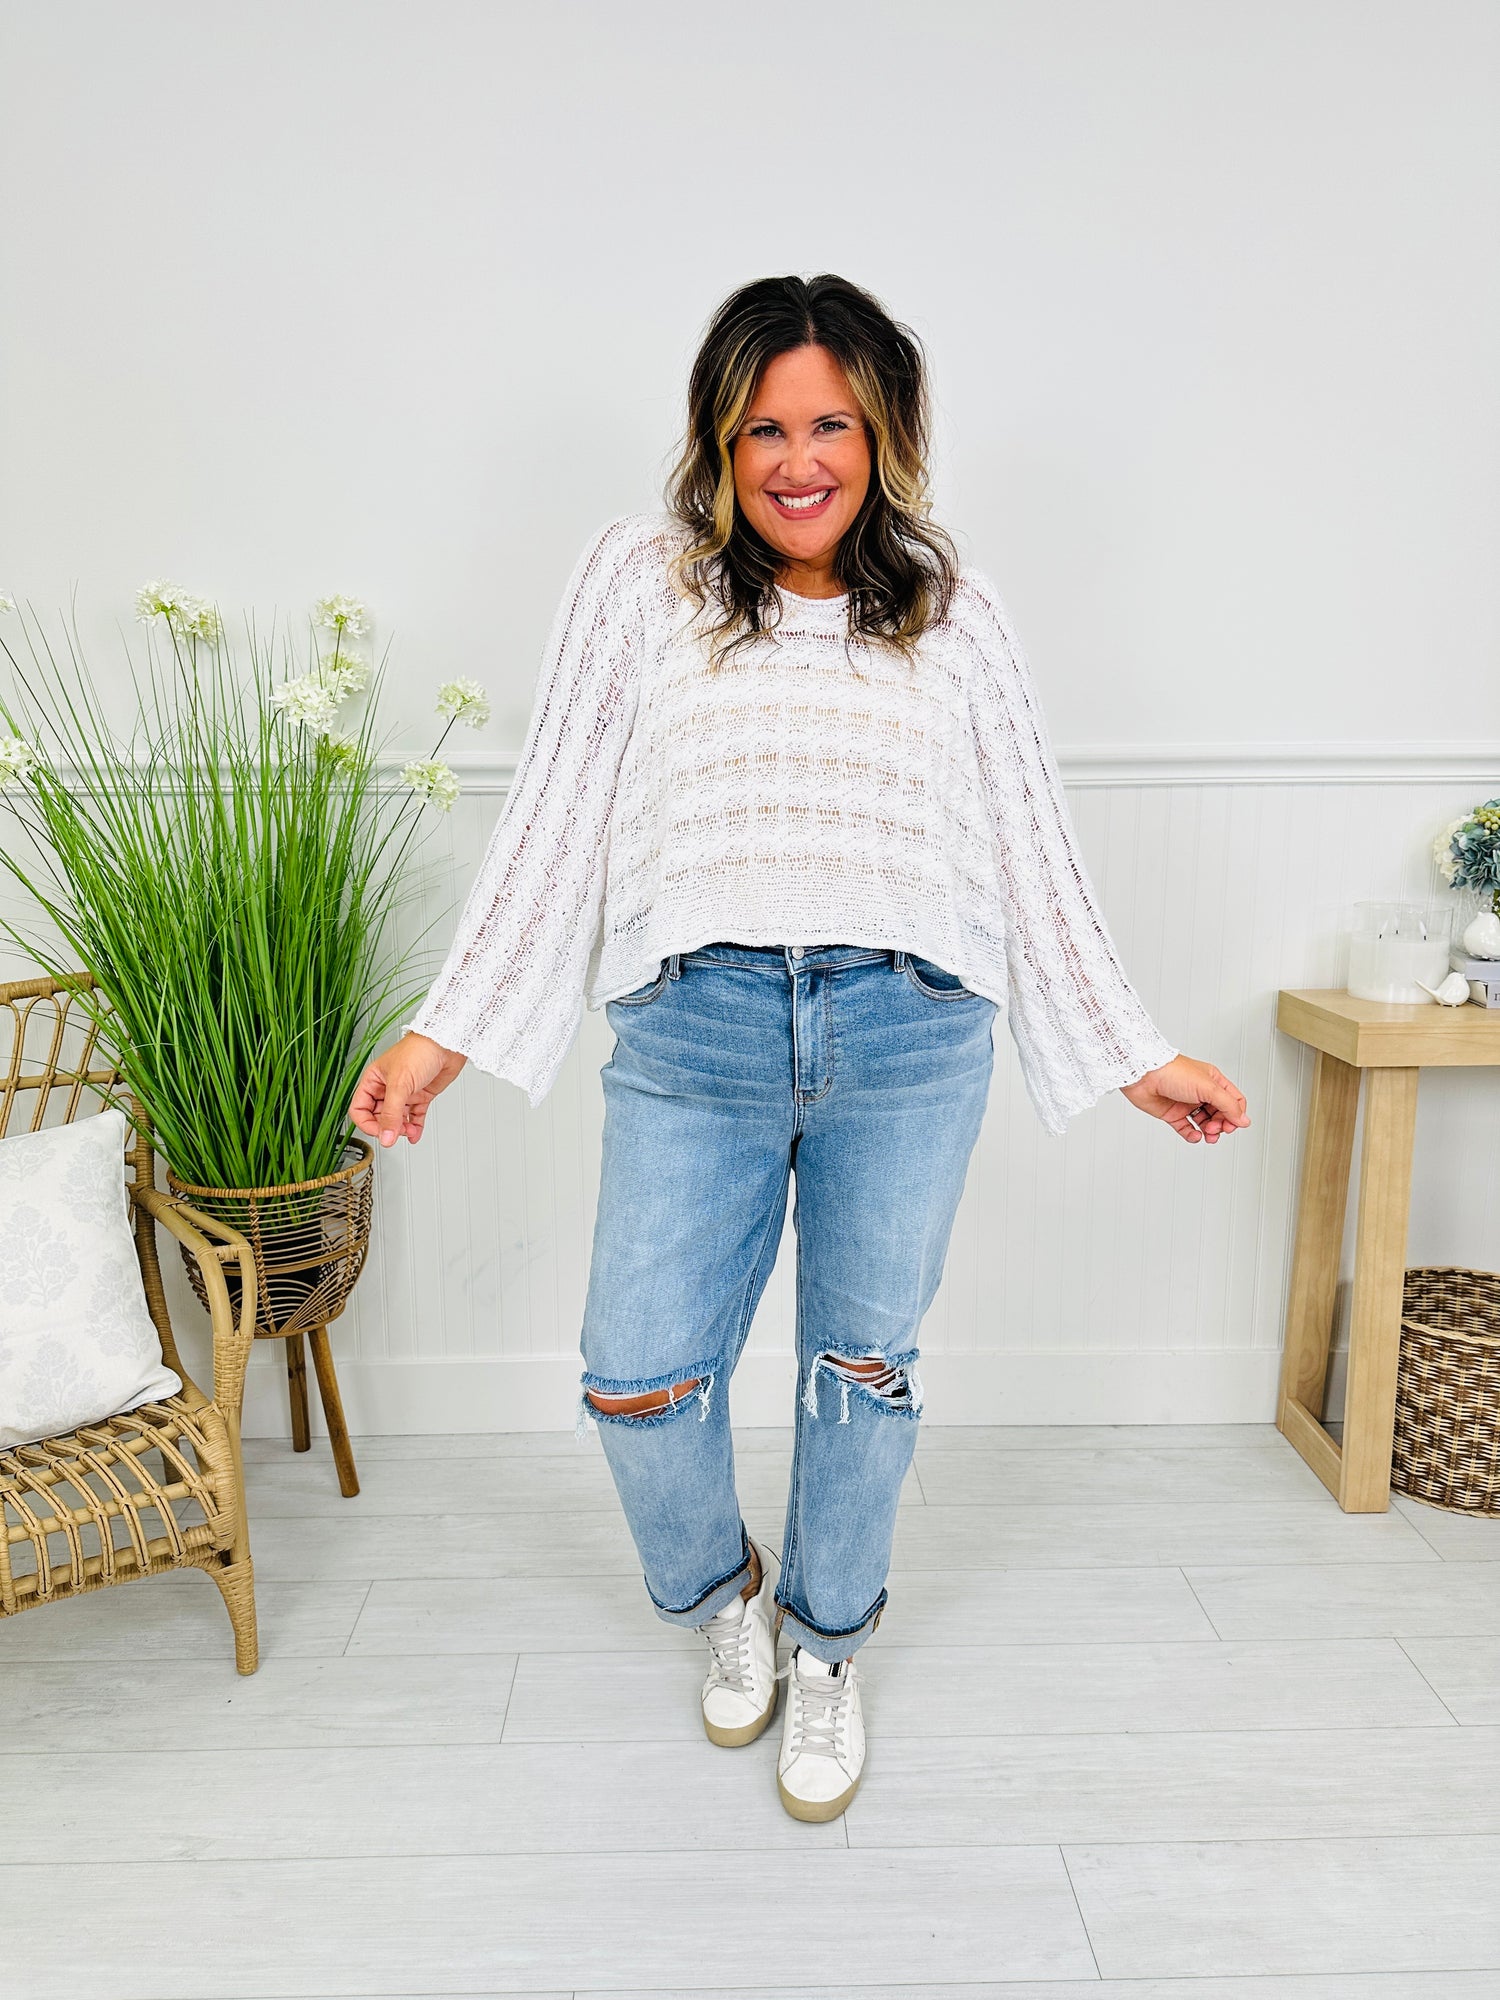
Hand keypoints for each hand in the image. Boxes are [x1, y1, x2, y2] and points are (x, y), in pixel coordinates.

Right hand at [348, 1033, 466, 1147]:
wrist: (446, 1043)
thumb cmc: (419, 1051)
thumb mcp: (400, 1084)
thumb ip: (392, 1114)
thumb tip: (386, 1137)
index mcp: (374, 1080)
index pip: (359, 1109)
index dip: (367, 1123)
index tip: (380, 1132)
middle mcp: (387, 1087)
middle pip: (378, 1116)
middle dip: (387, 1128)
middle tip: (397, 1133)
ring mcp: (405, 1092)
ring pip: (397, 1118)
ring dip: (402, 1129)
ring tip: (409, 1131)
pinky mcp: (420, 1095)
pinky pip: (414, 1116)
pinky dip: (415, 1127)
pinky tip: (416, 1134)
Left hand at [1120, 1055, 1249, 1144]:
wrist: (1143, 1075)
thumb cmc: (1172, 1072)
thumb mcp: (1208, 1087)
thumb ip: (1228, 1105)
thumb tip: (1243, 1120)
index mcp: (1213, 1081)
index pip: (1234, 1101)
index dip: (1236, 1115)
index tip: (1233, 1124)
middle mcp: (1201, 1092)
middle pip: (1221, 1114)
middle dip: (1222, 1125)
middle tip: (1216, 1129)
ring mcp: (1186, 1103)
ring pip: (1205, 1123)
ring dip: (1210, 1132)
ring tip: (1208, 1135)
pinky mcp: (1173, 1114)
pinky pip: (1187, 1129)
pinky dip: (1193, 1135)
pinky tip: (1195, 1136)